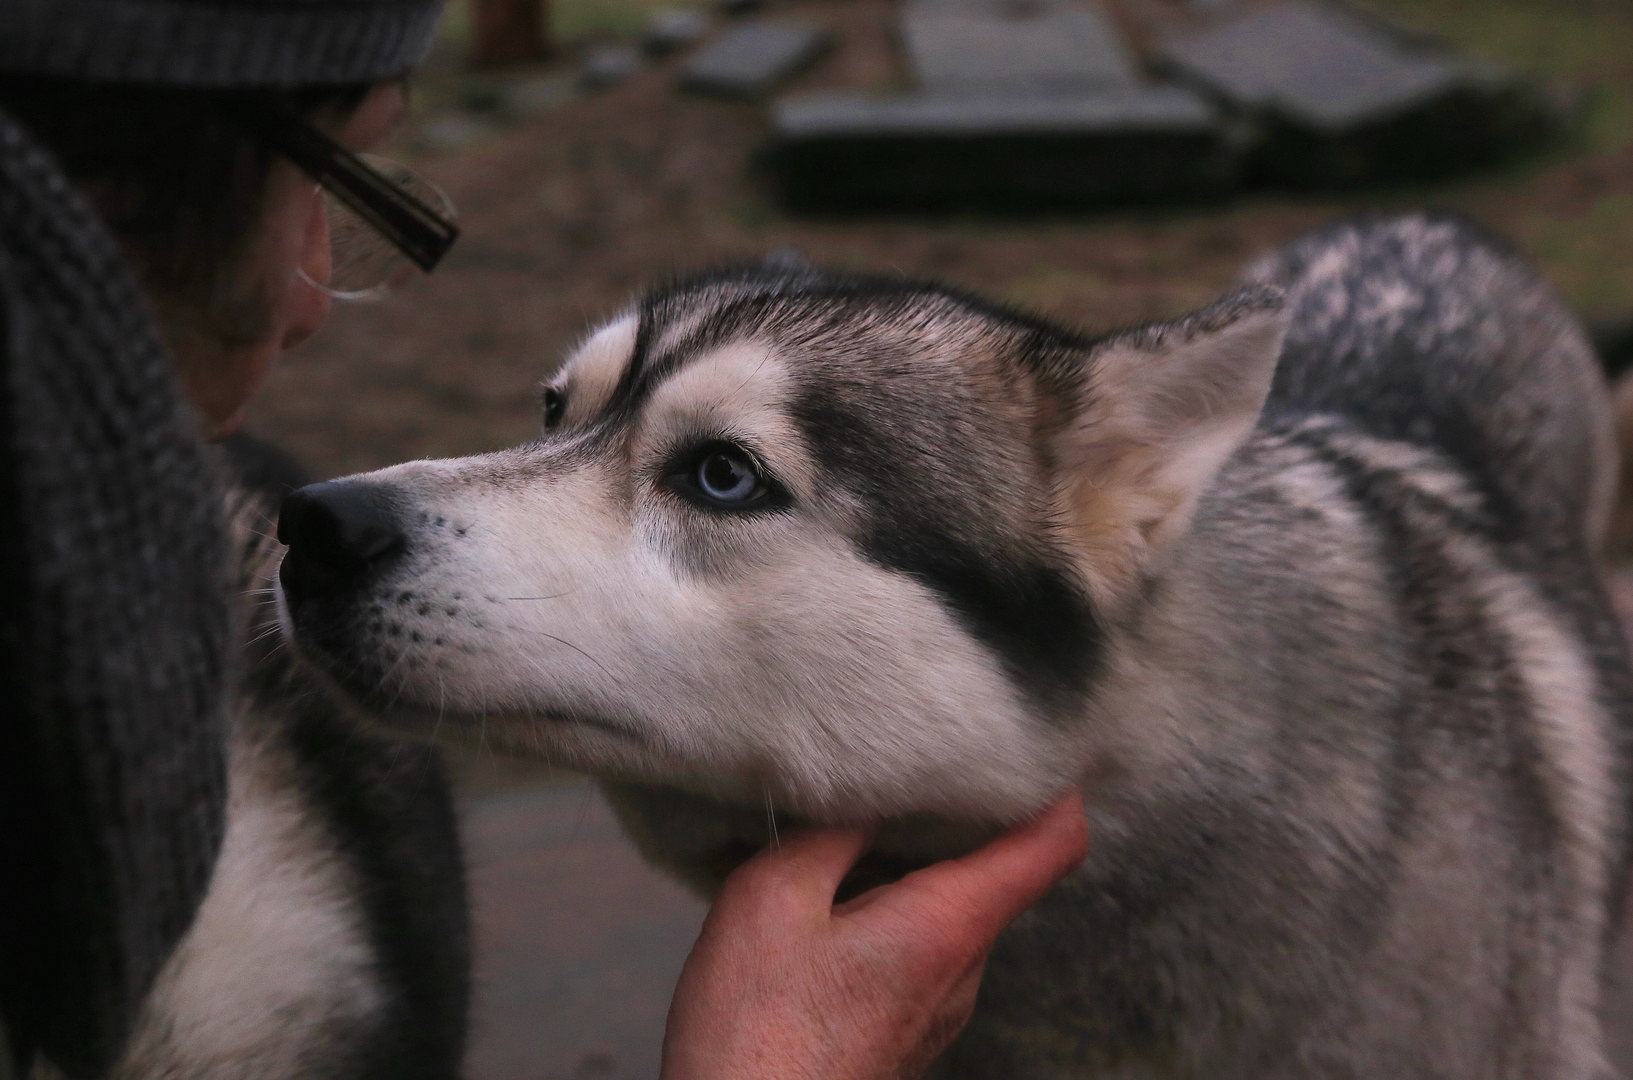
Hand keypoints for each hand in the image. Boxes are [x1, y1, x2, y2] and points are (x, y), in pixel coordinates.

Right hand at [659, 792, 1088, 1079]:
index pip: (1054, 844)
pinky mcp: (909, 1029)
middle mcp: (965, 968)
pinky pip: (923, 949)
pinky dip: (893, 909)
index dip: (1057, 786)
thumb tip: (870, 792)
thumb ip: (832, 834)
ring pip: (956, 910)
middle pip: (1002, 871)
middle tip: (917, 764)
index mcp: (949, 923)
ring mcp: (942, 1007)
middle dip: (964, 816)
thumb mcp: (772, 899)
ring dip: (918, 866)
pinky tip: (833, 899)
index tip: (1037, 743)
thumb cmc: (757, 1027)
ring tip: (857, 828)